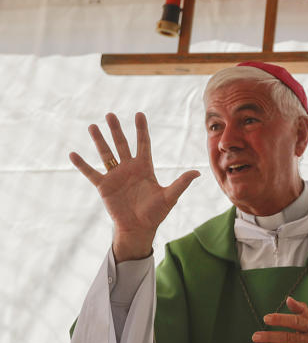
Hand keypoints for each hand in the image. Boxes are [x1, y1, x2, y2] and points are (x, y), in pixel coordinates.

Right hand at [69, 112, 199, 260]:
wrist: (139, 228)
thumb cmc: (155, 213)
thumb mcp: (170, 196)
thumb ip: (181, 183)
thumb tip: (198, 172)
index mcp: (145, 167)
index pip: (143, 143)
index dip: (141, 129)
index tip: (139, 114)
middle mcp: (129, 168)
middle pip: (122, 144)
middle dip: (116, 130)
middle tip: (110, 114)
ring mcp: (115, 176)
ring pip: (106, 154)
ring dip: (99, 141)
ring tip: (93, 126)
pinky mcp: (104, 186)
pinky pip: (91, 173)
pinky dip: (82, 164)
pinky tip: (73, 154)